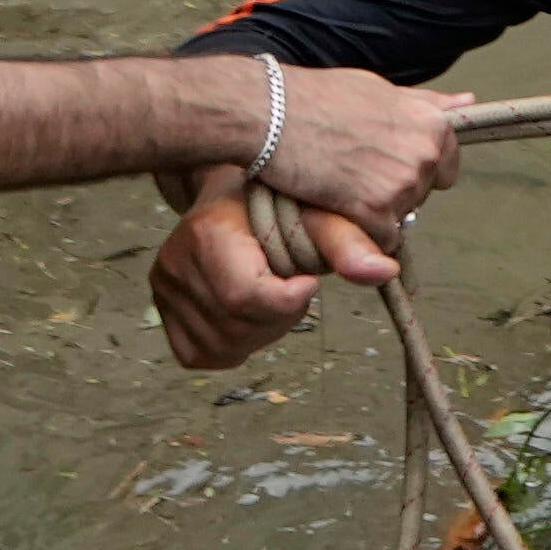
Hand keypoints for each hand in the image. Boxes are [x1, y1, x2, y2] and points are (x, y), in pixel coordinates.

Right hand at [152, 178, 397, 373]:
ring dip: (262, 331)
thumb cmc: (281, 200)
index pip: (246, 296)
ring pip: (224, 346)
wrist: (238, 195)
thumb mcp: (318, 210)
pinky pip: (202, 355)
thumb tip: (386, 272)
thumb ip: (347, 242)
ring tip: (273, 294)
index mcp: (208, 232)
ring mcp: (165, 291)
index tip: (308, 280)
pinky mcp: (165, 312)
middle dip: (280, 316)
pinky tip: (253, 313)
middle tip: (293, 286)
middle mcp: (176, 263)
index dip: (288, 300)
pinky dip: (236, 344)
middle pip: (238, 326)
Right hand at [213, 61, 469, 234]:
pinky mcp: (375, 212)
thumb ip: (424, 104)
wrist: (272, 112)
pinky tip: (334, 202)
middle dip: (391, 191)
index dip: (412, 170)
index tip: (381, 164)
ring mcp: (403, 185)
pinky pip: (381, 239)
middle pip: (421, 195)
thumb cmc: (318, 97)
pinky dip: (358, 229)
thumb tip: (467, 102)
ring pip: (399, 218)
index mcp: (433, 124)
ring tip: (337, 182)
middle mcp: (426, 155)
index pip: (446, 167)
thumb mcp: (379, 89)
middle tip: (351, 170)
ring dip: (371, 211)